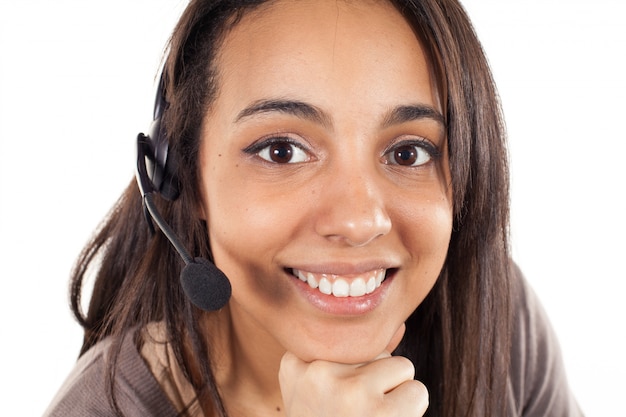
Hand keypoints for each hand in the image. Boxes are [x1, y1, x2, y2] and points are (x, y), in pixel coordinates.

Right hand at [279, 324, 427, 415]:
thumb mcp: (321, 392)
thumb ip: (352, 357)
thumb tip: (399, 325)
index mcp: (294, 364)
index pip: (347, 341)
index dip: (353, 373)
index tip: (338, 398)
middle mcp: (315, 371)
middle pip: (373, 352)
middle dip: (376, 382)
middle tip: (355, 415)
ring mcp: (344, 388)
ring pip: (400, 367)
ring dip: (397, 395)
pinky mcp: (375, 408)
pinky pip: (417, 390)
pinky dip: (411, 412)